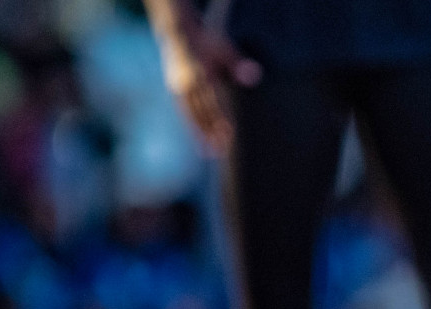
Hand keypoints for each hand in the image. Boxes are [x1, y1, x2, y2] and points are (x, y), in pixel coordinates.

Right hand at [159, 23, 261, 152]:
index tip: (230, 133)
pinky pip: (185, 114)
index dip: (222, 118)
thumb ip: (239, 64)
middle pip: (202, 111)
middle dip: (212, 132)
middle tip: (224, 150)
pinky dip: (192, 129)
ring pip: (192, 116)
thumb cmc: (208, 41)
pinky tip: (200, 144)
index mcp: (202, 73)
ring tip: (211, 154)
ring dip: (202, 135)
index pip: (214, 101)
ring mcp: (179, 87)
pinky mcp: (175, 91)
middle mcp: (188, 82)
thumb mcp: (225, 49)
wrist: (178, 32)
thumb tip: (255, 75)